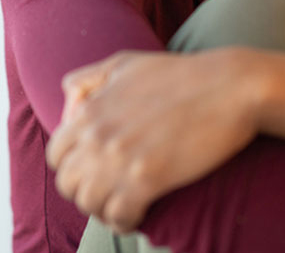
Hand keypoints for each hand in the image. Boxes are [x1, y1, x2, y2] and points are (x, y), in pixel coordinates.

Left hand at [46, 47, 259, 232]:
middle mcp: (98, 135)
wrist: (228, 87)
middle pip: (68, 184)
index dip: (71, 165)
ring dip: (103, 208)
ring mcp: (120, 158)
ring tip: (122, 203)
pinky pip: (118, 217)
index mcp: (91, 109)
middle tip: (108, 189)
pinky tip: (137, 213)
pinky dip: (124, 220)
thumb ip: (92, 77)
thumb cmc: (181, 74)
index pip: (56, 154)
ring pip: (88, 204)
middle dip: (85, 190)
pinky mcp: (147, 179)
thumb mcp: (127, 63)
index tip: (91, 169)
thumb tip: (68, 93)